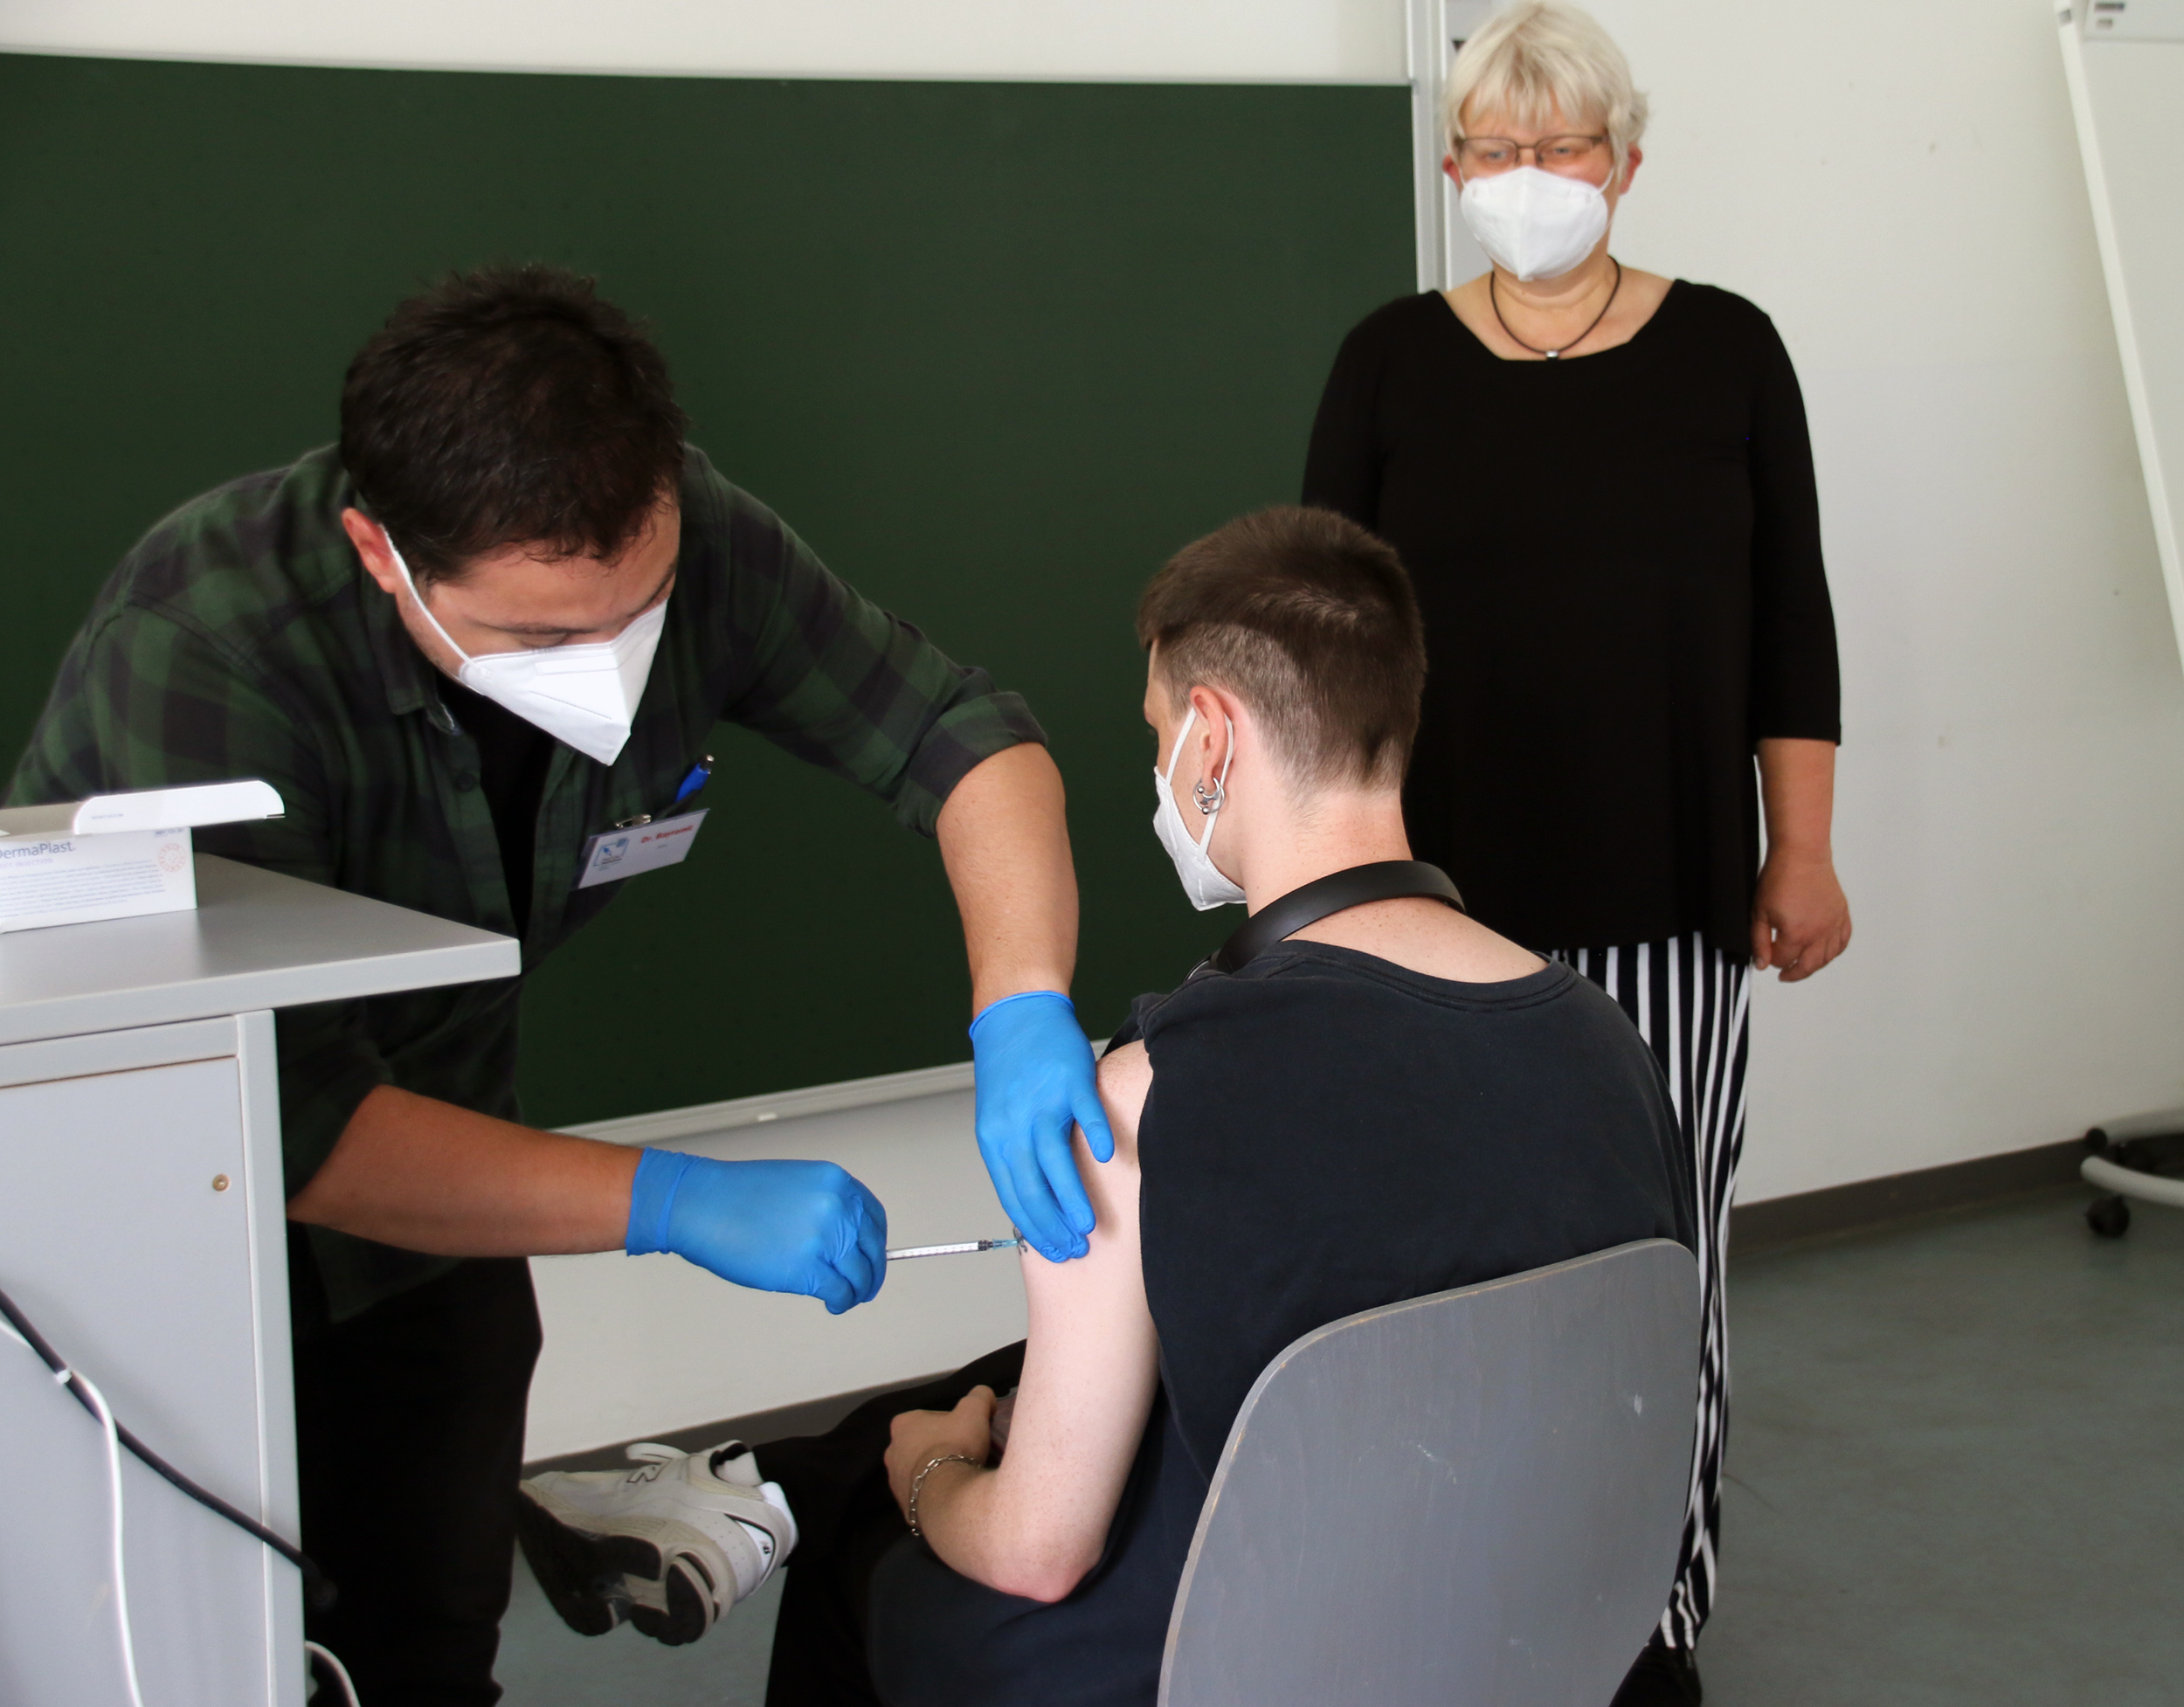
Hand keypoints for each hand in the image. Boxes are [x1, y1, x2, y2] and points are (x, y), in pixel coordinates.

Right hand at [625, 1150, 886, 1313]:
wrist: (702, 1204)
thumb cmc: (738, 1196)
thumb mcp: (797, 1185)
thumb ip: (824, 1208)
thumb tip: (844, 1241)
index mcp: (837, 1183)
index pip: (875, 1219)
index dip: (876, 1243)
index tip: (872, 1257)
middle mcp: (839, 1208)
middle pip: (872, 1250)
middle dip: (872, 1273)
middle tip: (866, 1288)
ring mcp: (825, 1238)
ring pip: (860, 1276)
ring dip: (857, 1292)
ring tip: (845, 1300)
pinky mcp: (807, 1269)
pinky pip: (840, 1292)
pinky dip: (841, 1302)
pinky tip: (832, 1305)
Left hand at [885, 1386, 996, 1522]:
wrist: (947, 1494)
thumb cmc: (955, 1445)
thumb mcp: (974, 1410)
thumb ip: (979, 1396)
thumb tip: (984, 1395)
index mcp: (902, 1424)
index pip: (930, 1418)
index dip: (951, 1423)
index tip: (966, 1433)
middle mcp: (892, 1451)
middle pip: (922, 1445)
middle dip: (940, 1448)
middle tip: (963, 1454)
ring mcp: (895, 1480)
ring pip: (920, 1470)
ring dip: (935, 1472)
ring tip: (959, 1476)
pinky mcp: (903, 1504)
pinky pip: (921, 1494)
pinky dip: (934, 1493)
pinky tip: (952, 1494)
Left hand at [968, 992, 1113, 1262]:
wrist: (1016, 1012)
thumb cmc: (1009, 1067)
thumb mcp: (998, 1116)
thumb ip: (1014, 1154)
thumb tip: (1034, 1198)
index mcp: (994, 1137)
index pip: (1012, 1195)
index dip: (1034, 1229)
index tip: (1053, 1251)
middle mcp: (1014, 1124)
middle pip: (1032, 1186)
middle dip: (1053, 1225)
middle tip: (1074, 1249)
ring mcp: (1042, 1101)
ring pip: (1055, 1160)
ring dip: (1073, 1198)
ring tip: (1089, 1226)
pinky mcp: (1070, 1079)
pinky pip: (1085, 1114)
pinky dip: (1096, 1137)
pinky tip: (1107, 1158)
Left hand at [1750, 851, 1851, 980]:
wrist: (1801, 856)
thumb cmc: (1779, 878)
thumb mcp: (1759, 912)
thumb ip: (1759, 941)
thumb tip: (1762, 963)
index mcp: (1796, 934)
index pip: (1783, 960)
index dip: (1772, 960)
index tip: (1767, 953)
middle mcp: (1819, 933)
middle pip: (1808, 966)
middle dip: (1793, 973)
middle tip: (1785, 975)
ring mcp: (1833, 924)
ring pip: (1827, 957)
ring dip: (1813, 965)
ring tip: (1802, 966)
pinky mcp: (1842, 915)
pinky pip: (1843, 941)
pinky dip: (1834, 951)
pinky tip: (1825, 952)